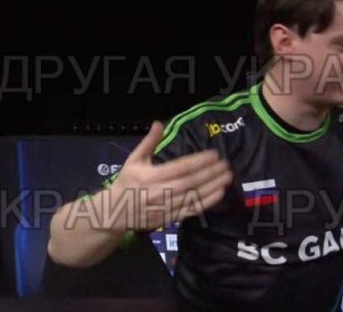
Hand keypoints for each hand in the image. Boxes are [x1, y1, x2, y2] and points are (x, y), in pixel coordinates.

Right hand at [107, 122, 232, 230]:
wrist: (115, 212)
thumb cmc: (127, 182)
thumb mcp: (134, 160)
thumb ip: (149, 142)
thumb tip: (159, 123)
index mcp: (150, 176)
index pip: (180, 167)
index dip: (199, 160)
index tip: (214, 154)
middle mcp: (159, 192)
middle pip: (190, 182)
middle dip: (210, 173)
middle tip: (226, 164)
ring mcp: (165, 207)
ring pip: (193, 197)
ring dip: (213, 186)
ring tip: (227, 177)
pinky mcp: (169, 218)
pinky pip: (191, 211)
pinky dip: (207, 202)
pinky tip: (219, 193)